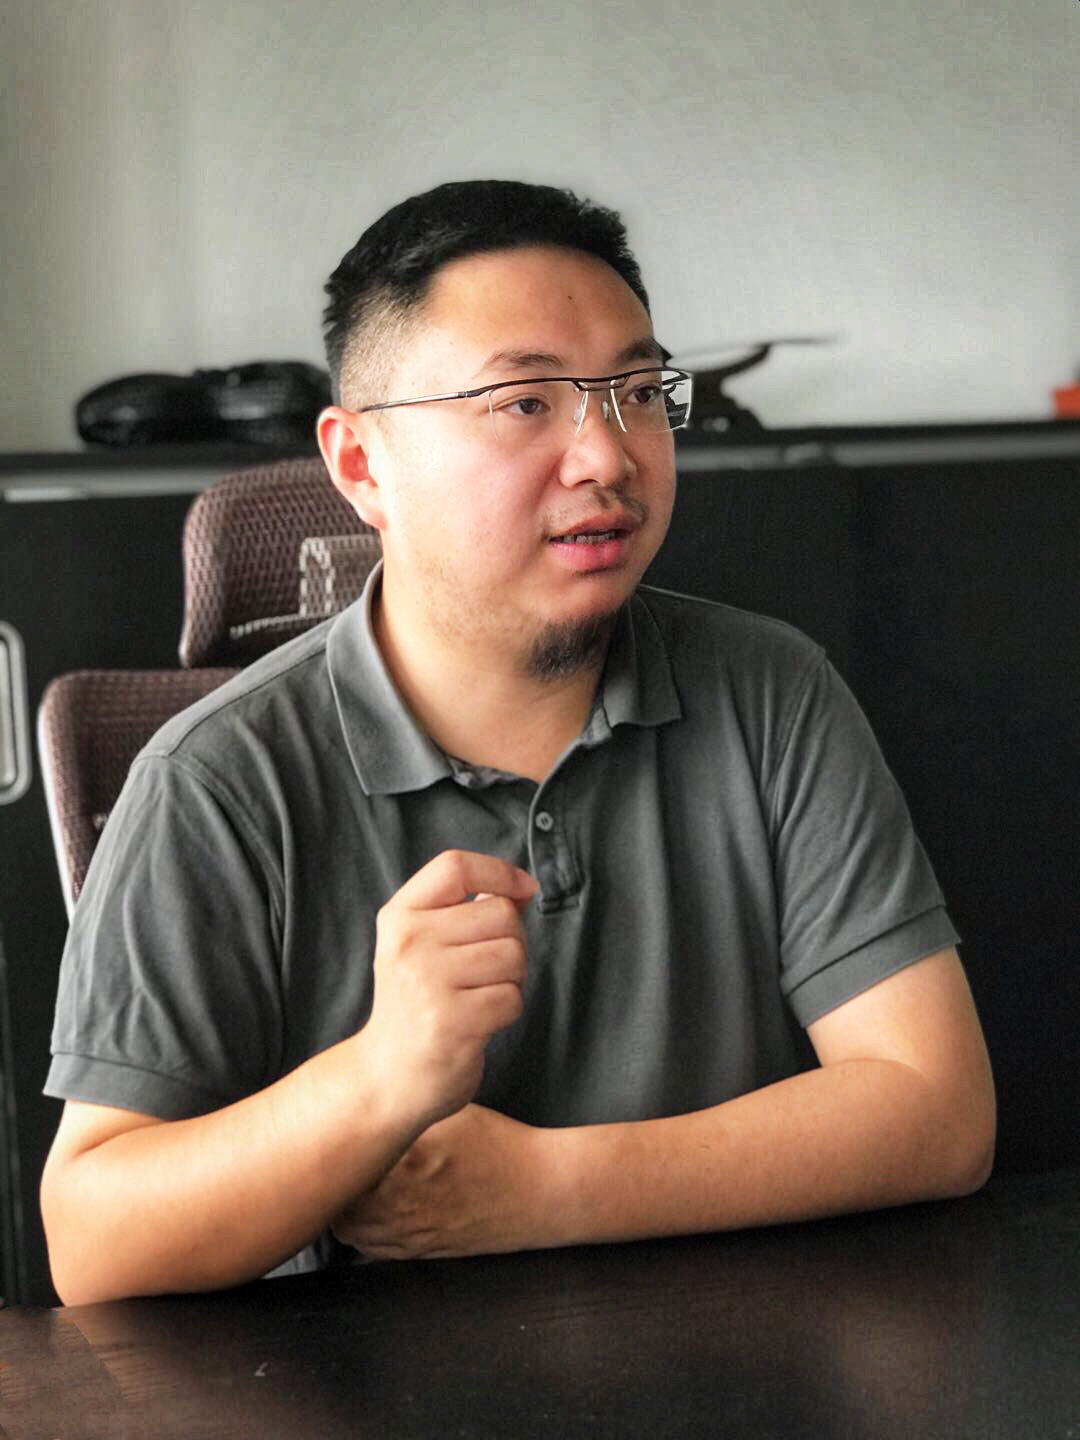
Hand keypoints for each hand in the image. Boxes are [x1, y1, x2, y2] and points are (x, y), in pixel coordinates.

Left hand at [332, 1104, 555, 1259]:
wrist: (538, 1192)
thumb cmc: (498, 1145)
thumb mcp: (451, 1114)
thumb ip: (407, 1112)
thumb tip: (367, 1103)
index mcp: (410, 1162)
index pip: (346, 1163)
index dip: (330, 1147)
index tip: (329, 1131)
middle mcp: (404, 1203)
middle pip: (339, 1200)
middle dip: (331, 1179)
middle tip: (330, 1156)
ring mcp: (410, 1233)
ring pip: (348, 1229)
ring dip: (340, 1206)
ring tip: (347, 1182)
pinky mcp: (420, 1251)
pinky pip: (370, 1249)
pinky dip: (359, 1230)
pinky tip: (367, 1208)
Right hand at [360, 851, 536, 1135]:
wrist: (386, 1078)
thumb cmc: (416, 1005)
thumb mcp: (424, 946)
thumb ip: (468, 911)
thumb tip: (523, 886)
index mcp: (399, 916)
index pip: (455, 866)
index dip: (499, 871)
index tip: (523, 888)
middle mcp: (408, 943)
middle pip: (501, 913)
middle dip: (512, 942)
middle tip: (486, 972)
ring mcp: (427, 982)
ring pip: (513, 955)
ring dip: (512, 979)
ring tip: (480, 996)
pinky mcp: (451, 1022)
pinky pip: (512, 998)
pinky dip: (507, 1011)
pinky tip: (479, 1023)